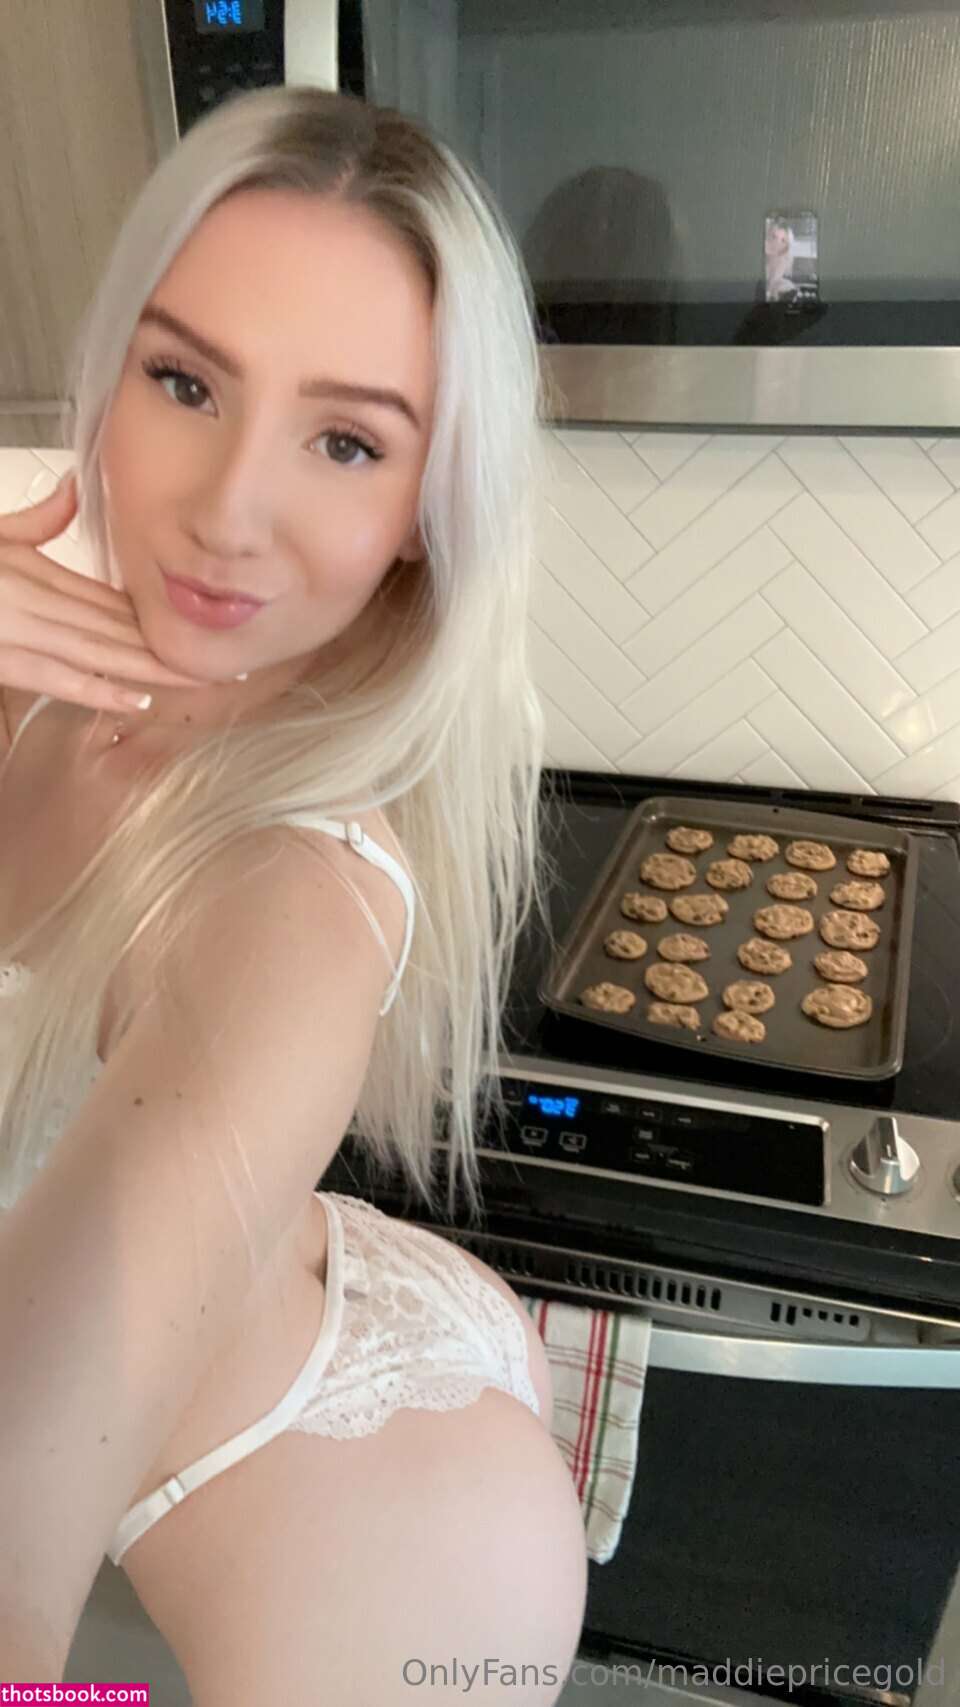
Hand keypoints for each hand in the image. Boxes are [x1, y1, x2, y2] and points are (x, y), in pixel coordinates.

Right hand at [0, 471, 207, 712]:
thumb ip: (36, 520)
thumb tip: (75, 487)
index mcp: (33, 573)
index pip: (107, 598)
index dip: (154, 615)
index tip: (197, 625)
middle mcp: (32, 604)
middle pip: (114, 629)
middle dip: (168, 646)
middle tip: (223, 660)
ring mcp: (17, 637)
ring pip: (98, 654)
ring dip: (148, 670)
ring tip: (197, 681)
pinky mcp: (4, 663)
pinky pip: (58, 680)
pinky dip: (98, 690)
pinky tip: (137, 698)